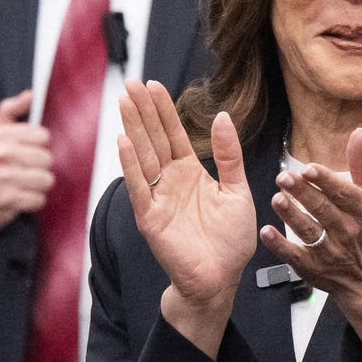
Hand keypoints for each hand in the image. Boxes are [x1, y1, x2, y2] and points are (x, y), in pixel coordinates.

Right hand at [0, 92, 56, 250]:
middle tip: (24, 172)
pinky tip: (20, 198)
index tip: (27, 152)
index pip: (41, 136)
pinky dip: (33, 202)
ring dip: (38, 186)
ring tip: (23, 185)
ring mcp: (3, 177)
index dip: (37, 146)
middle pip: (46, 158)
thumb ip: (10, 112)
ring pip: (46, 179)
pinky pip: (39, 199)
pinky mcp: (8, 199)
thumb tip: (31, 94)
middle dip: (39, 168)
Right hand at [117, 81, 257, 357]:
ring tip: (124, 102)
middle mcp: (170, 182)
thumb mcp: (238, 191)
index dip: (163, 110)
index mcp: (190, 173)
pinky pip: (139, 187)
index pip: (173, 134)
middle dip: (143, 111)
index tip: (154, 84)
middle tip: (131, 83)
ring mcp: (158, 198)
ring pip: (143, 156)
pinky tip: (124, 141)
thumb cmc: (230, 241)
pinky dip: (131, 165)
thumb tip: (223, 116)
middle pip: (153, 139)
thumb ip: (229, 156)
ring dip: (133, 129)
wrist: (220, 279)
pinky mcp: (150, 217)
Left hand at [269, 129, 361, 358]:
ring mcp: (330, 252)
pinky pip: (294, 256)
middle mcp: (348, 232)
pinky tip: (266, 231)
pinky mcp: (313, 268)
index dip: (326, 181)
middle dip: (303, 193)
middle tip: (283, 176)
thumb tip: (358, 132)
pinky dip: (279, 245)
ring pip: (308, 231)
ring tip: (276, 198)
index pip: (344, 193)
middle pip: (323, 210)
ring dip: (291, 215)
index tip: (309, 168)